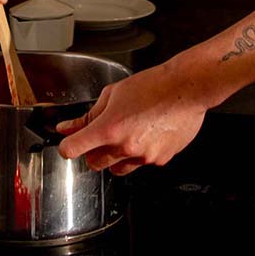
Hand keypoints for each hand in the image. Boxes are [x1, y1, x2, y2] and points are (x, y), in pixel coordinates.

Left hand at [57, 62, 206, 174]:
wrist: (187, 88)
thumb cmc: (153, 86)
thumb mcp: (112, 95)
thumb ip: (88, 116)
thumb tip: (68, 127)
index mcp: (108, 128)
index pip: (72, 149)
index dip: (67, 147)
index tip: (68, 144)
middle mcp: (124, 146)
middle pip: (93, 164)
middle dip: (92, 152)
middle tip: (101, 137)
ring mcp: (143, 156)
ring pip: (117, 169)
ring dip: (114, 157)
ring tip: (127, 136)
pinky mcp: (160, 160)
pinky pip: (141, 164)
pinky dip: (138, 155)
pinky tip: (146, 136)